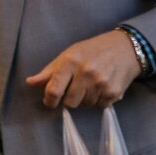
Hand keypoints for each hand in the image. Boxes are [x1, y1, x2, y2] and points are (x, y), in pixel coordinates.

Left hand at [25, 30, 141, 108]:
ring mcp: (101, 83)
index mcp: (70, 62)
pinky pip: (99, 106)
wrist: (125, 47)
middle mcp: (86, 73)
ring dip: (84, 100)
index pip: (53, 90)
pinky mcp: (114, 92)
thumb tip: (29, 82)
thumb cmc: (92, 51)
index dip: (49, 100)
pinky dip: (98, 101)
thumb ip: (49, 72)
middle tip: (75, 89)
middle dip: (69, 99)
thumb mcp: (68, 55)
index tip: (50, 101)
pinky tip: (101, 88)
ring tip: (90, 85)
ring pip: (84, 106)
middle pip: (69, 103)